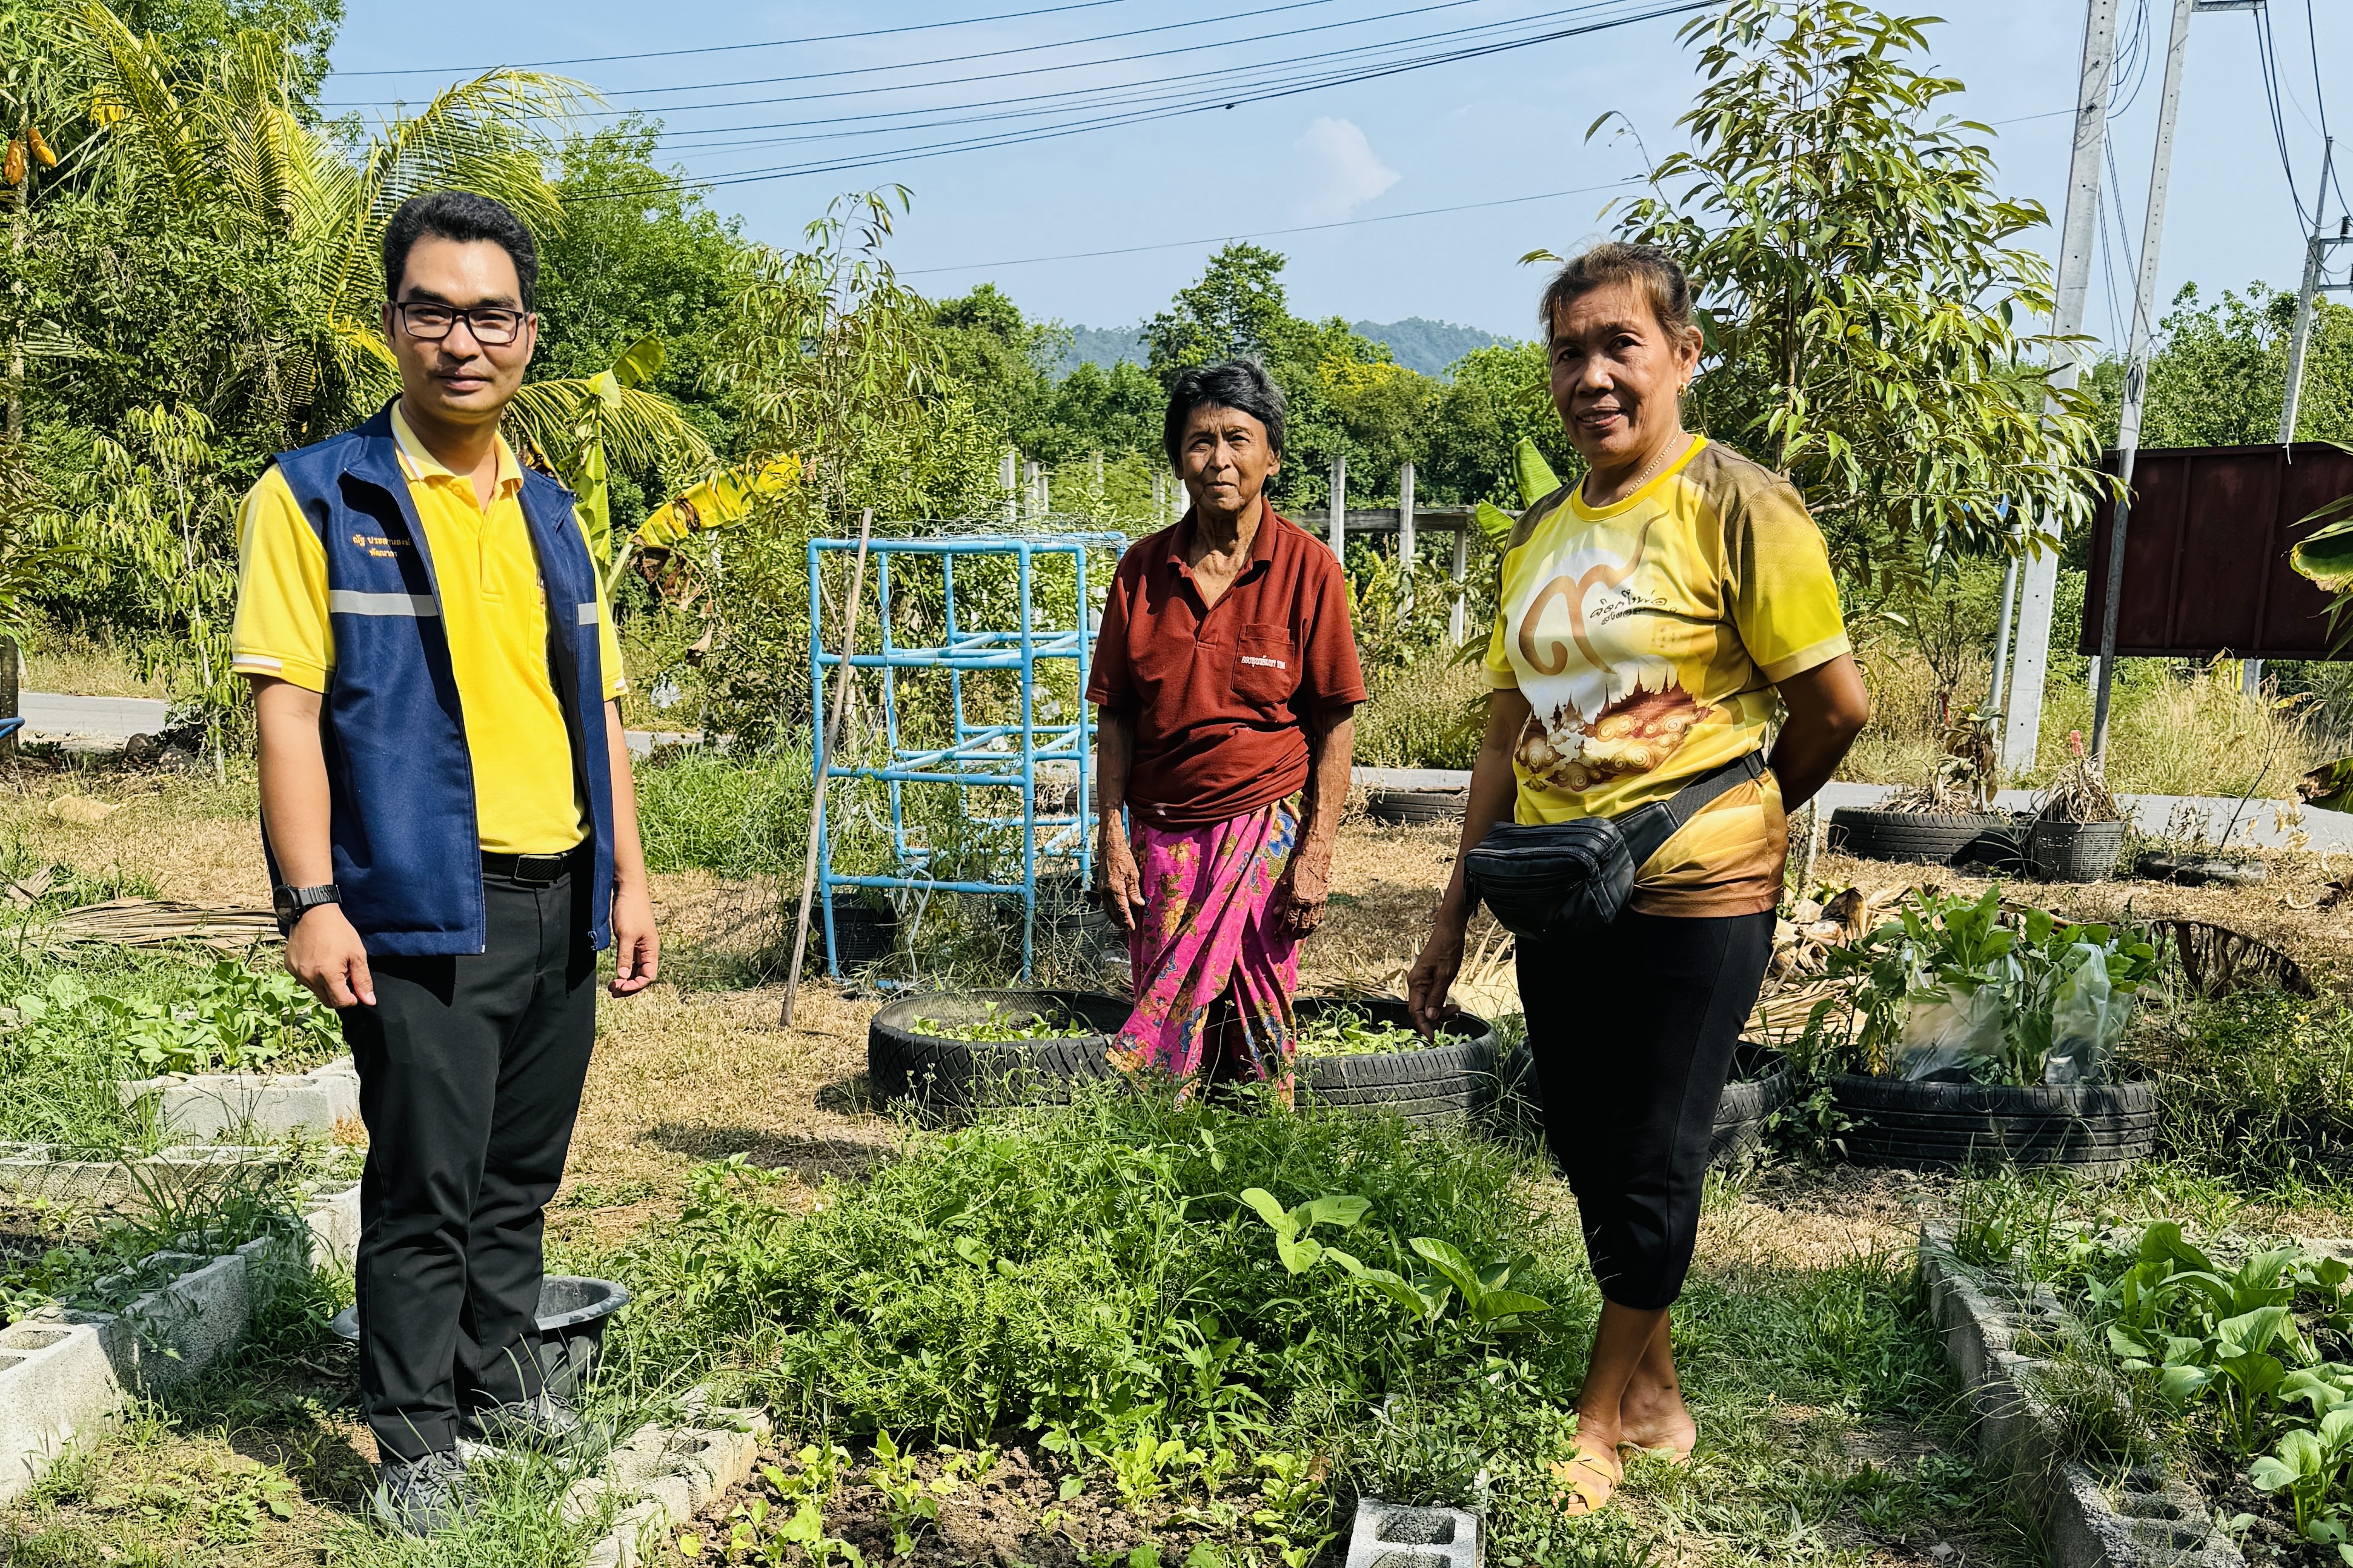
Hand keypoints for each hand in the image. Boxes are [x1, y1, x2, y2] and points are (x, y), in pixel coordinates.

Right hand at [286, 904, 374, 1008]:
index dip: (352, 999)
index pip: (341, 1003)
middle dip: (340, 995)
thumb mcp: (357, 954)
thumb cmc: (338, 931)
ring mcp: (297, 973)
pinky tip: (320, 961)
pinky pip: (305, 981)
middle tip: (346, 977)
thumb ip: (363, 979)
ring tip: (332, 965)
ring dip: (326, 986)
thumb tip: (369, 1001)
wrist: (313, 913)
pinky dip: (314, 978)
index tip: (356, 990)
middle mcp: (308, 977)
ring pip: (316, 992)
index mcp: (327, 974)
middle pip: (327, 1001)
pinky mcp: (290, 967)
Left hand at [609, 880, 660, 996]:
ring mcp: (639, 946)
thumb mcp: (625, 935)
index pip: (648, 976)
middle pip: (642, 976)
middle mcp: (647, 950)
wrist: (628, 889)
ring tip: (612, 986)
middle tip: (612, 991)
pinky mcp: (631, 941)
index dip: (635, 985)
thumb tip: (623, 977)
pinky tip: (615, 973)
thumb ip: (625, 957)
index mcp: (651, 949)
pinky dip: (623, 970)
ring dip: (625, 979)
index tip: (620, 987)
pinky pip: (629, 961)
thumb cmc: (630, 909)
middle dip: (629, 986)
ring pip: (635, 970)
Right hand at [1096, 821, 1145, 932]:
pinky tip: (1116, 913)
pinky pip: (1106, 903)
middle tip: (1129, 929)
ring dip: (1115, 918)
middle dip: (1121, 922)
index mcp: (1115, 888)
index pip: (1121, 909)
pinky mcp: (1101, 887)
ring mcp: (1102, 890)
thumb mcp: (1133, 874)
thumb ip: (1134, 891)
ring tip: (1122, 925)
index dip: (1127, 919)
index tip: (1132, 928)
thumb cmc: (1123, 858)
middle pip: (1113, 912)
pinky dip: (1111, 910)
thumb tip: (1138, 905)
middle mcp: (1106, 891)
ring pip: (1108, 909)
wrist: (1109, 847)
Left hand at [1277, 852, 1331, 937]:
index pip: (1290, 920)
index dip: (1284, 928)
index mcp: (1297, 899)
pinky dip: (1314, 924)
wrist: (1315, 860)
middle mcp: (1308, 903)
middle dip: (1295, 934)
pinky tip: (1310, 927)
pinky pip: (1320, 917)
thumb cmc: (1297, 869)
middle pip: (1302, 925)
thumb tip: (1276, 914)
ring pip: (1312, 923)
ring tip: (1299, 936)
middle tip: (1289, 939)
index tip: (1279, 932)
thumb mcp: (1284, 883)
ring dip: (1305, 932)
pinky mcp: (1323, 900)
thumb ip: (1281, 900)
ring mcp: (1317, 903)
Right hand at [1406, 911, 1468, 1039]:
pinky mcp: (1428, 980)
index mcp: (1416, 982)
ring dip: (1440, 1011)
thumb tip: (1430, 1016)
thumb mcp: (1445, 975)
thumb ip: (1437, 996)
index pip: (1416, 1011)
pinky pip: (1431, 998)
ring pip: (1427, 1005)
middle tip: (1455, 1015)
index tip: (1432, 1039)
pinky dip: (1440, 1004)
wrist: (1449, 931)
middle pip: (1421, 1010)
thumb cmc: (1447, 949)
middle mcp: (1415, 983)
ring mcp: (1421, 982)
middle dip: (1437, 1017)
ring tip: (1456, 1010)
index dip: (1423, 1026)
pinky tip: (1451, 1004)